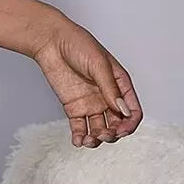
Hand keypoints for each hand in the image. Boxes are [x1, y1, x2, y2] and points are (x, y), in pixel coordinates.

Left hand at [29, 14, 142, 146]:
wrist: (51, 41)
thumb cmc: (78, 45)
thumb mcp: (98, 65)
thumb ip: (110, 89)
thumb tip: (124, 111)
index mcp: (120, 84)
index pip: (132, 110)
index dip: (130, 123)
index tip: (121, 130)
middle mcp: (107, 97)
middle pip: (117, 123)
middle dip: (113, 134)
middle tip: (104, 135)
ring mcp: (90, 103)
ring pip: (99, 129)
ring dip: (97, 139)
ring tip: (89, 140)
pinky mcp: (74, 108)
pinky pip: (79, 127)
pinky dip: (80, 137)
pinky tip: (78, 141)